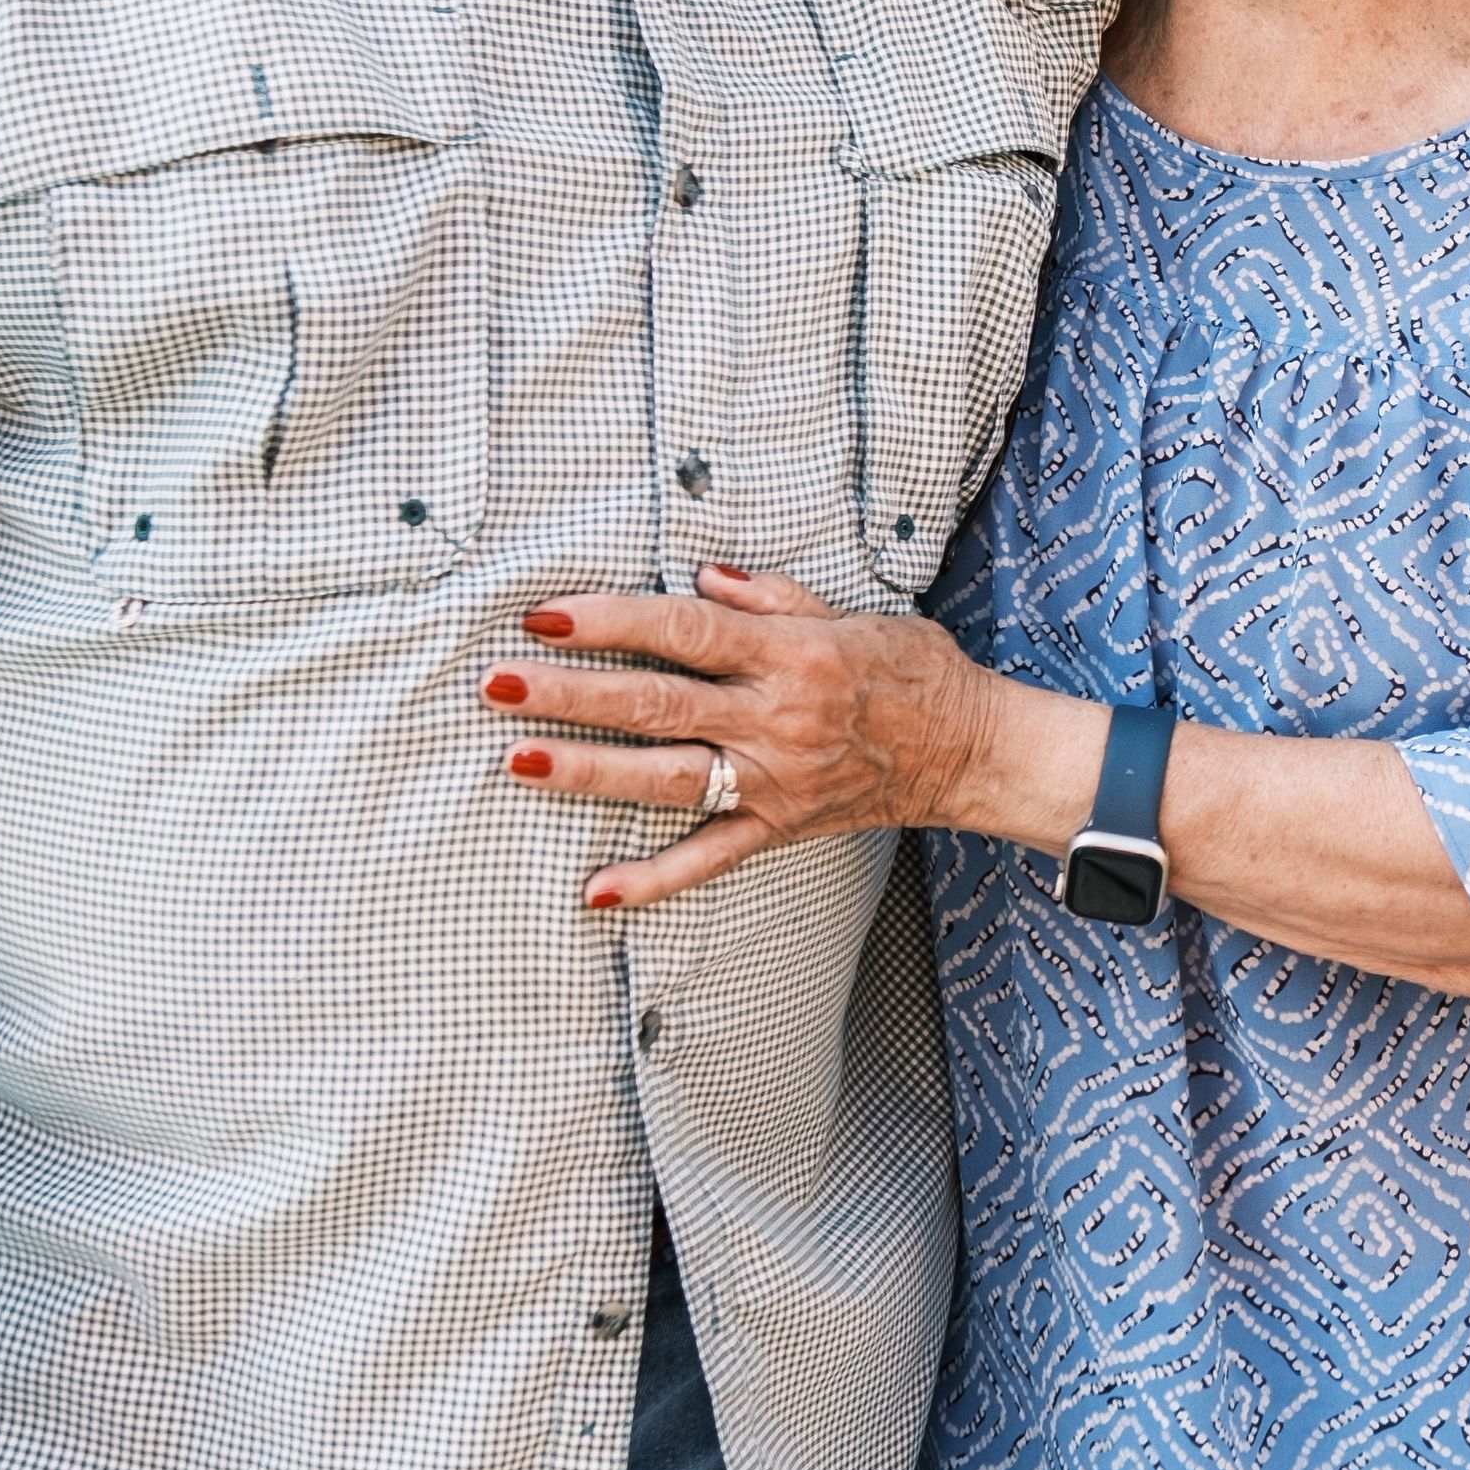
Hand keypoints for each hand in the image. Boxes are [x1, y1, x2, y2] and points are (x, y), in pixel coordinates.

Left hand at [494, 562, 1008, 910]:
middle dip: (568, 693)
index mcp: (788, 655)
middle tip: (497, 683)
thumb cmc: (914, 672)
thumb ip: (770, 597)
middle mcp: (774, 719)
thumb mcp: (850, 612)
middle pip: (654, 703)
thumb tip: (700, 578)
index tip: (545, 616)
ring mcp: (773, 780)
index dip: (609, 622)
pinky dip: (653, 879)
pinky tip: (596, 891)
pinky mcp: (779, 827)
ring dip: (588, 770)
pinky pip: (710, 858)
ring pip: (665, 777)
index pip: (681, 631)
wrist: (971, 751)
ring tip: (518, 759)